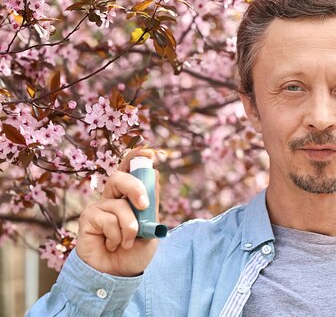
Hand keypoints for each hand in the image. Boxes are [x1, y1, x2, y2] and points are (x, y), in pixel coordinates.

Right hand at [76, 148, 160, 276]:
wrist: (119, 275)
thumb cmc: (135, 252)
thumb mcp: (151, 228)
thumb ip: (152, 205)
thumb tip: (155, 177)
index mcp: (130, 197)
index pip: (130, 171)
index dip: (136, 157)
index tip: (149, 153)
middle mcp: (113, 198)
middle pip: (119, 177)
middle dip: (134, 187)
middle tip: (144, 206)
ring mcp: (99, 207)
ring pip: (119, 205)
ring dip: (130, 228)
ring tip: (128, 243)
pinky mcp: (88, 218)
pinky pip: (107, 220)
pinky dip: (116, 236)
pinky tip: (112, 245)